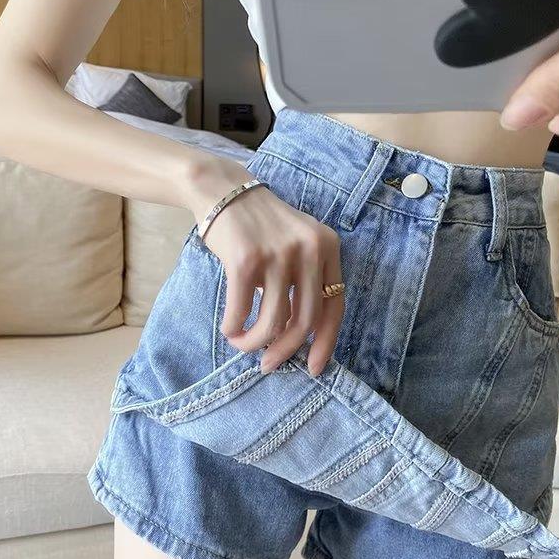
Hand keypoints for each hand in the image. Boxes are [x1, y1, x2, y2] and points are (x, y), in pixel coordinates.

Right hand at [188, 159, 343, 376]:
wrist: (223, 190)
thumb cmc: (259, 227)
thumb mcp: (296, 244)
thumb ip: (303, 281)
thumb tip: (295, 337)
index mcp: (327, 247)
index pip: (335, 306)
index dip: (326, 342)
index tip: (315, 368)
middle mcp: (308, 249)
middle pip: (305, 320)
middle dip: (286, 351)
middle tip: (269, 364)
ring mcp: (277, 254)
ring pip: (273, 321)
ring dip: (254, 342)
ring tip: (242, 344)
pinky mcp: (245, 259)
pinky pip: (242, 310)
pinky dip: (234, 328)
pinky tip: (230, 330)